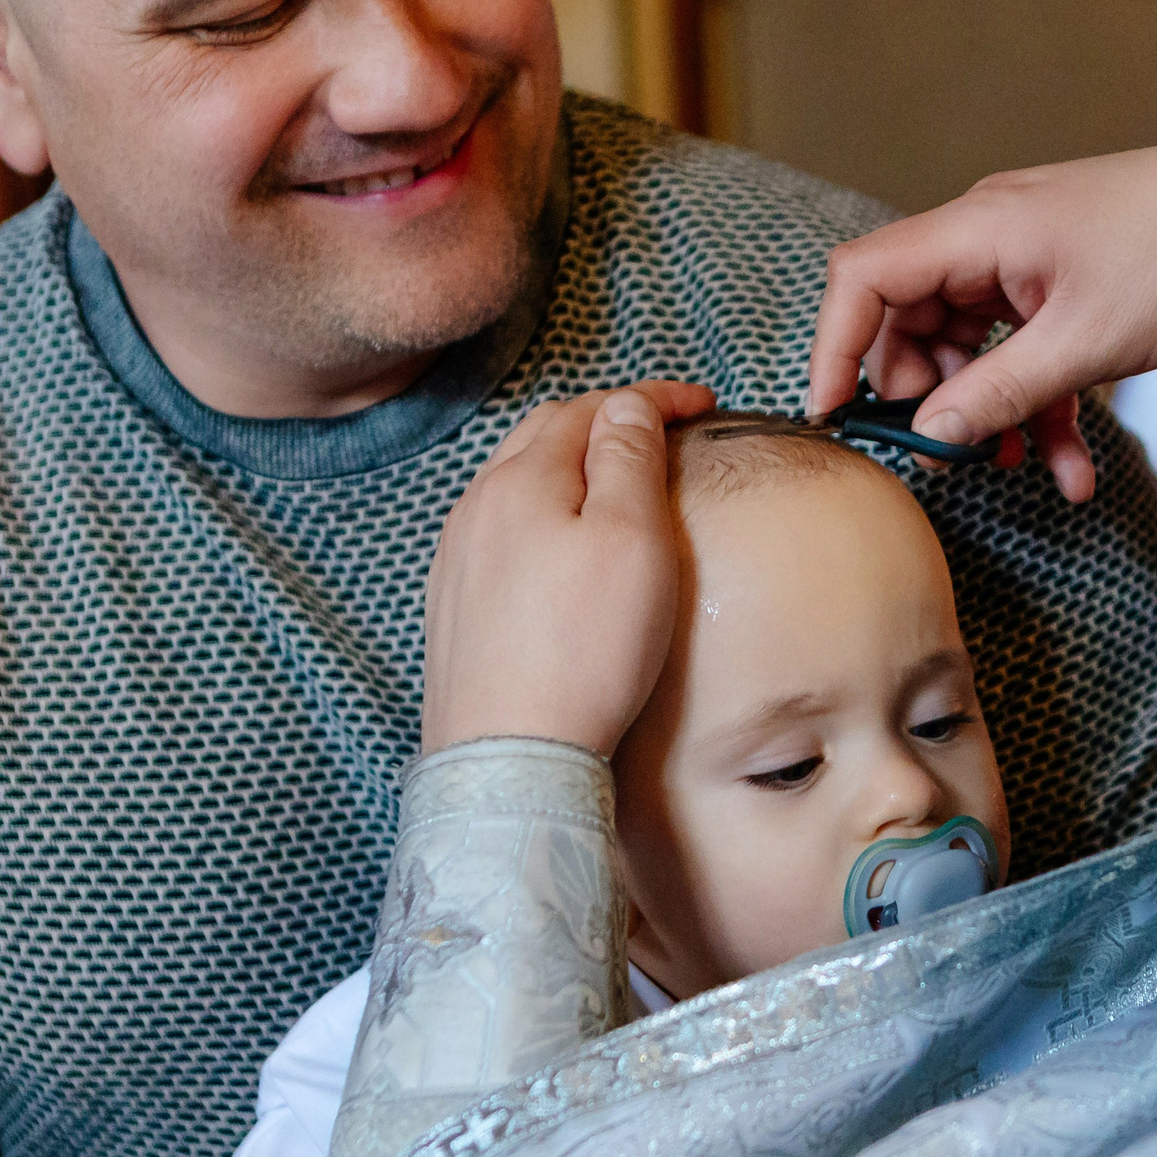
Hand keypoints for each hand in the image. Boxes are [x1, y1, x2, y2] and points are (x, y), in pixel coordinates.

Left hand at [422, 383, 714, 755]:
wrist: (511, 758)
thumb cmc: (584, 651)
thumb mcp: (632, 541)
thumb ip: (629, 461)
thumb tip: (626, 408)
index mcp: (522, 479)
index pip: (590, 408)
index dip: (650, 399)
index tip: (702, 405)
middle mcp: (476, 508)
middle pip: (542, 435)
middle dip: (603, 420)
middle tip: (660, 431)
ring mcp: (457, 560)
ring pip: (514, 483)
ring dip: (566, 464)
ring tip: (613, 478)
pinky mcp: (454, 608)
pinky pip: (499, 532)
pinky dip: (540, 512)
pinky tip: (560, 543)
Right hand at [806, 144, 1156, 501]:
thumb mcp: (1083, 343)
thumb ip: (1000, 393)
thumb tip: (932, 435)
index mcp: (978, 230)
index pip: (865, 276)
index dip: (836, 344)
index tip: (835, 411)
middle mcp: (987, 235)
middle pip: (909, 317)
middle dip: (923, 393)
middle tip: (949, 451)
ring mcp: (1020, 257)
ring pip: (966, 342)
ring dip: (987, 409)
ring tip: (1018, 466)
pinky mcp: (1054, 280)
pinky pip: (1017, 347)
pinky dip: (1034, 403)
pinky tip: (1070, 468)